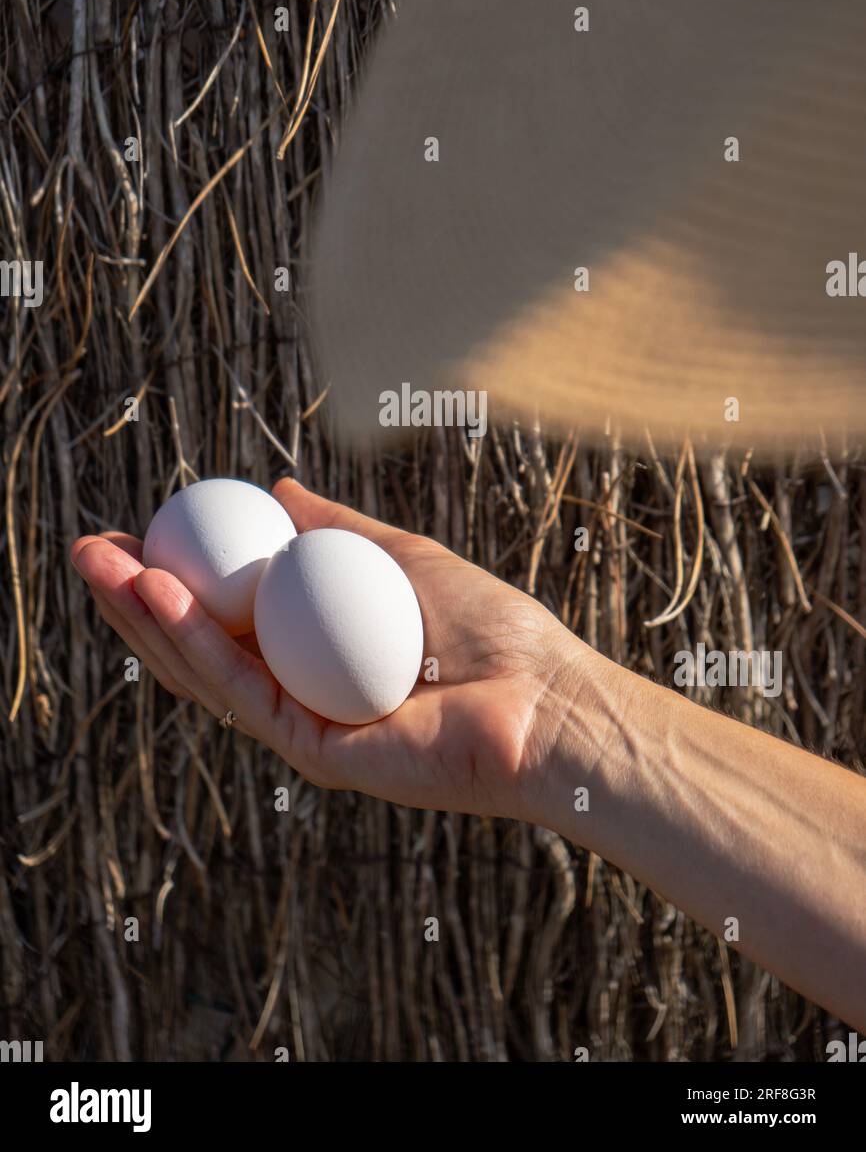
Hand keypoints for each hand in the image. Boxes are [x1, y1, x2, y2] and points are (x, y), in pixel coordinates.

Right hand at [70, 478, 574, 819]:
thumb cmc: (492, 628)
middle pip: (197, 645)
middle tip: (89, 548)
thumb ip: (339, 531)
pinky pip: (243, 689)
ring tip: (103, 562)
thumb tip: (280, 490)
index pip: (226, 614)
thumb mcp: (402, 557)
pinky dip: (198, 639)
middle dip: (136, 598)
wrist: (545, 697)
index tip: (136, 529)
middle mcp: (299, 690)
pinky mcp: (315, 752)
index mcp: (314, 651)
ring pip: (204, 670)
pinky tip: (161, 592)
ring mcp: (302, 724)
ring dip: (146, 616)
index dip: (173, 575)